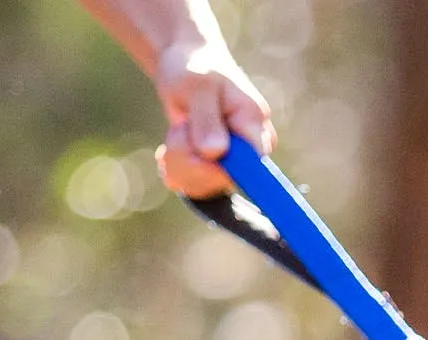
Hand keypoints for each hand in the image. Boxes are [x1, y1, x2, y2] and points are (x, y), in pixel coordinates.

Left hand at [151, 39, 272, 196]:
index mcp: (255, 126)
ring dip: (178, 160)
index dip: (220, 168)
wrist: (186, 65)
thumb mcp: (196, 85)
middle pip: (220, 179)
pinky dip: (175, 167)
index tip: (198, 151)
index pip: (250, 169)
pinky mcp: (217, 170)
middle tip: (180, 125)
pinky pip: (193, 186)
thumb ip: (207, 118)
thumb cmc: (193, 67)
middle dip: (188, 157)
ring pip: (202, 185)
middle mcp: (251, 151)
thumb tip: (215, 153)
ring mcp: (235, 163)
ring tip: (178, 129)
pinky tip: (172, 148)